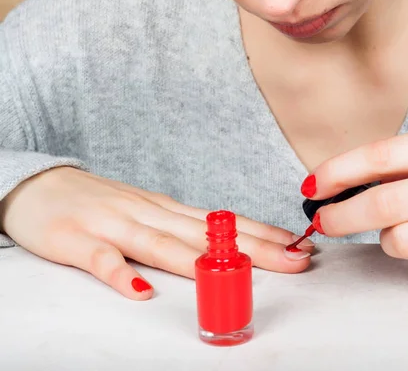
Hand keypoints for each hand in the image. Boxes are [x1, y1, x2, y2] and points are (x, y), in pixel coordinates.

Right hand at [0, 167, 311, 299]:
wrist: (40, 184)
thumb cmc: (102, 203)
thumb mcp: (149, 211)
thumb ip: (181, 230)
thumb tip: (225, 243)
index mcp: (167, 211)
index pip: (223, 223)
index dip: (262, 234)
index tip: (297, 245)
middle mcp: (149, 215)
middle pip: (207, 236)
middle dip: (254, 249)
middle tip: (294, 260)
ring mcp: (115, 226)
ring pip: (163, 244)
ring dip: (204, 262)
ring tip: (241, 274)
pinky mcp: (78, 240)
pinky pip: (102, 260)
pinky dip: (122, 275)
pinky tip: (142, 293)